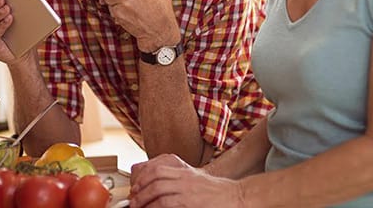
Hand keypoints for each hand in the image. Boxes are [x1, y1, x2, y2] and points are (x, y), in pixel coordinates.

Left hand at [130, 154, 244, 207]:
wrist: (239, 197)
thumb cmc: (219, 193)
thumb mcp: (197, 182)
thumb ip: (180, 184)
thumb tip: (160, 194)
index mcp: (185, 172)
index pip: (157, 169)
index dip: (142, 178)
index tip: (136, 188)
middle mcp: (185, 178)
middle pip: (154, 178)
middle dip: (140, 190)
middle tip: (133, 201)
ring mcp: (188, 189)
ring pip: (158, 189)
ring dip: (144, 199)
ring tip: (138, 207)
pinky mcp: (191, 202)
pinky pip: (167, 203)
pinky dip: (155, 207)